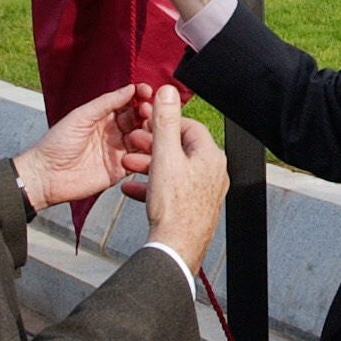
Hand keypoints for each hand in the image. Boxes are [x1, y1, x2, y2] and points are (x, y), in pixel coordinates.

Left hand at [12, 82, 151, 212]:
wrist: (46, 176)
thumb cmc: (56, 144)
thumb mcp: (81, 116)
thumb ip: (106, 102)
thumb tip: (129, 88)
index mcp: (104, 116)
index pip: (128, 102)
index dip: (139, 96)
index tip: (147, 91)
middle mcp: (114, 132)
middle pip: (139, 119)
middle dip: (147, 112)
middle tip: (149, 110)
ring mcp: (118, 150)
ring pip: (143, 137)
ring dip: (149, 131)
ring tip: (147, 129)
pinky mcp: (121, 169)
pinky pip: (140, 160)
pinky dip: (147, 153)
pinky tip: (147, 147)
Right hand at [133, 85, 227, 271]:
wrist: (175, 249)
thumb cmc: (173, 206)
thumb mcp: (164, 156)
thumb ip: (165, 122)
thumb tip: (169, 91)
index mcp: (210, 156)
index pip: (189, 128)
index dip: (165, 123)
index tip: (146, 125)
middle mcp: (213, 173)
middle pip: (180, 149)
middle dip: (153, 145)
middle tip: (132, 144)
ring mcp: (204, 192)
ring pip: (173, 170)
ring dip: (149, 165)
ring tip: (127, 165)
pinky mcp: (193, 208)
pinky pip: (171, 190)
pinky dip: (152, 186)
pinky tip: (131, 189)